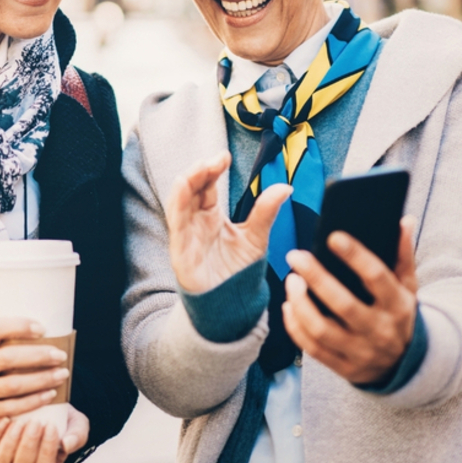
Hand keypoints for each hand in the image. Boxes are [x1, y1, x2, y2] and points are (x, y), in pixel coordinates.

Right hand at [0, 317, 69, 435]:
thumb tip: (26, 331)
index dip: (19, 326)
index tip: (41, 327)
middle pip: (9, 358)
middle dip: (39, 356)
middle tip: (60, 354)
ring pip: (14, 385)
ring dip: (42, 380)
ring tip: (61, 375)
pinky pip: (11, 407)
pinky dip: (33, 401)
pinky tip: (48, 395)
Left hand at [0, 404, 89, 462]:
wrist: (42, 408)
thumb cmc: (62, 420)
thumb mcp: (77, 426)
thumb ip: (77, 436)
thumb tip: (67, 444)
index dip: (47, 450)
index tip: (52, 427)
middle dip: (29, 446)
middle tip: (36, 423)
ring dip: (10, 443)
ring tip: (19, 422)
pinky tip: (3, 419)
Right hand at [167, 151, 291, 293]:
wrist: (232, 305)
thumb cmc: (238, 271)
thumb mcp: (256, 238)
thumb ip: (266, 212)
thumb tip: (285, 187)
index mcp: (210, 215)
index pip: (206, 185)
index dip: (212, 168)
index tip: (225, 157)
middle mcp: (195, 221)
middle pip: (190, 188)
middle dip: (200, 170)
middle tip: (216, 159)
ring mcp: (186, 235)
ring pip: (179, 201)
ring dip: (187, 182)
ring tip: (200, 167)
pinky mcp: (181, 251)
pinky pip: (176, 224)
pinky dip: (177, 204)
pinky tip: (183, 188)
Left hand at [283, 217, 418, 383]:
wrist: (407, 365)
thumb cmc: (399, 314)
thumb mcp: (408, 286)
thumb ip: (403, 254)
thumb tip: (403, 220)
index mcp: (398, 305)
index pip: (377, 277)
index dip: (355, 256)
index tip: (333, 237)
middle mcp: (380, 330)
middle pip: (344, 304)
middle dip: (316, 278)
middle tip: (295, 255)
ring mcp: (361, 352)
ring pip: (322, 330)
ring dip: (300, 304)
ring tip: (290, 280)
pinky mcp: (344, 367)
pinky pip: (313, 348)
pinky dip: (295, 327)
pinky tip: (287, 305)